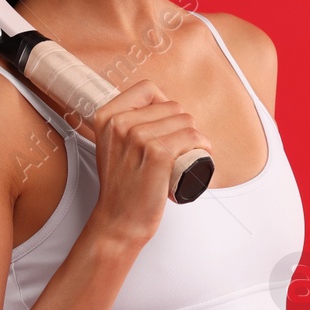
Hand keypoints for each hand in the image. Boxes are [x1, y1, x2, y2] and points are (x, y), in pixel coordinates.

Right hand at [87, 79, 213, 248]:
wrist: (118, 220)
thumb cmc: (121, 187)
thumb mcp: (111, 146)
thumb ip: (121, 125)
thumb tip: (153, 107)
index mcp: (107, 117)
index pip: (146, 89)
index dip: (163, 103)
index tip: (167, 124)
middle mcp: (120, 124)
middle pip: (171, 106)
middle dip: (182, 124)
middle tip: (180, 146)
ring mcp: (138, 138)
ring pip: (185, 121)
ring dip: (195, 136)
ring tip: (188, 153)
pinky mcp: (158, 154)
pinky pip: (191, 137)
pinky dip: (202, 145)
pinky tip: (200, 154)